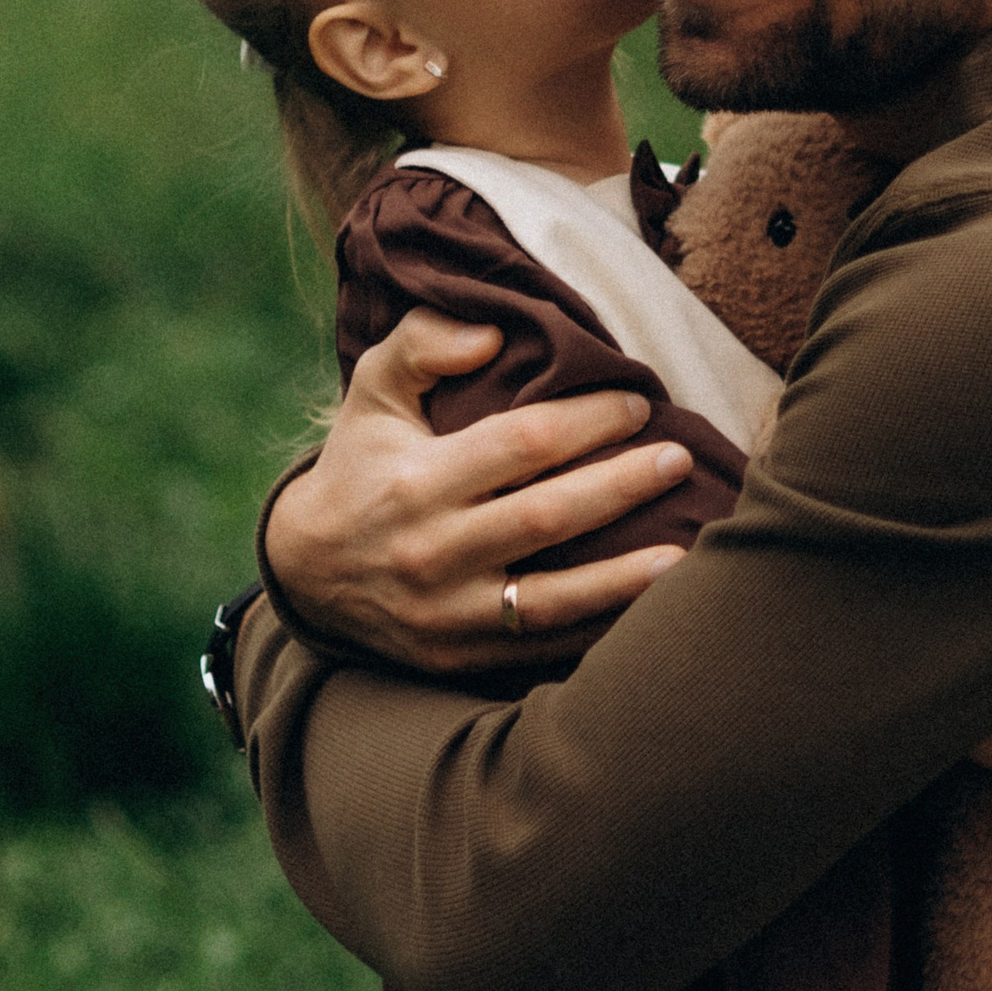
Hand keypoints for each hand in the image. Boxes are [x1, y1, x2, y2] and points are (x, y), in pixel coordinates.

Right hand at [266, 306, 696, 673]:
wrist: (304, 572)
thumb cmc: (362, 465)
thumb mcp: (372, 392)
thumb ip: (421, 343)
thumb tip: (491, 333)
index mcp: (415, 481)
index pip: (522, 444)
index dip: (588, 422)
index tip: (637, 404)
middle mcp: (431, 551)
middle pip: (548, 516)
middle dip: (623, 485)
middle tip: (680, 460)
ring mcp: (446, 613)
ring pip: (553, 598)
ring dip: (626, 578)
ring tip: (687, 552)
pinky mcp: (458, 657)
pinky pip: (542, 648)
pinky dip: (598, 631)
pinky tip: (649, 611)